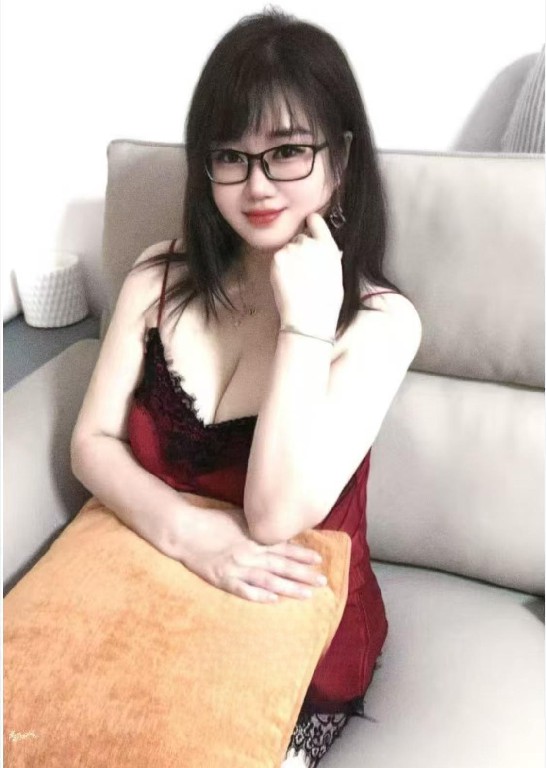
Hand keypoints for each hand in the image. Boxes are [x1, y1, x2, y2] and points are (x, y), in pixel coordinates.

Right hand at [172, 500, 326, 602]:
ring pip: (268, 580)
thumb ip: (257, 526)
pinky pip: (243, 590)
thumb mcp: (239, 517)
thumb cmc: (212, 521)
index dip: (302, 554)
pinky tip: (274, 600)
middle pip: (282, 566)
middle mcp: (249, 553)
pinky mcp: (222, 579)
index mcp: (254, 538)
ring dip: (289, 588)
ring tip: (307, 595)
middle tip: (322, 581)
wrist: (184, 530)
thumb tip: (275, 528)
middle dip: (304, 574)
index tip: (319, 560)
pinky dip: (259, 595)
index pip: (283, 548)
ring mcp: (236, 568)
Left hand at [270, 212, 343, 334]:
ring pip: (288, 249)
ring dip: (289, 259)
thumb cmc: (326, 302)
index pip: (316, 221)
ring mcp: (292, 249)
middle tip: (302, 270)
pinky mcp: (278, 258)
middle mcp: (310, 243)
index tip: (308, 224)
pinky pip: (278, 258)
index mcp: (328, 246)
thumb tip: (322, 252)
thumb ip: (328, 256)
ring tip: (296, 280)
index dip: (311, 223)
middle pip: (300, 238)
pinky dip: (280, 267)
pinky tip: (288, 281)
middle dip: (300, 249)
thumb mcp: (336, 274)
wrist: (308, 316)